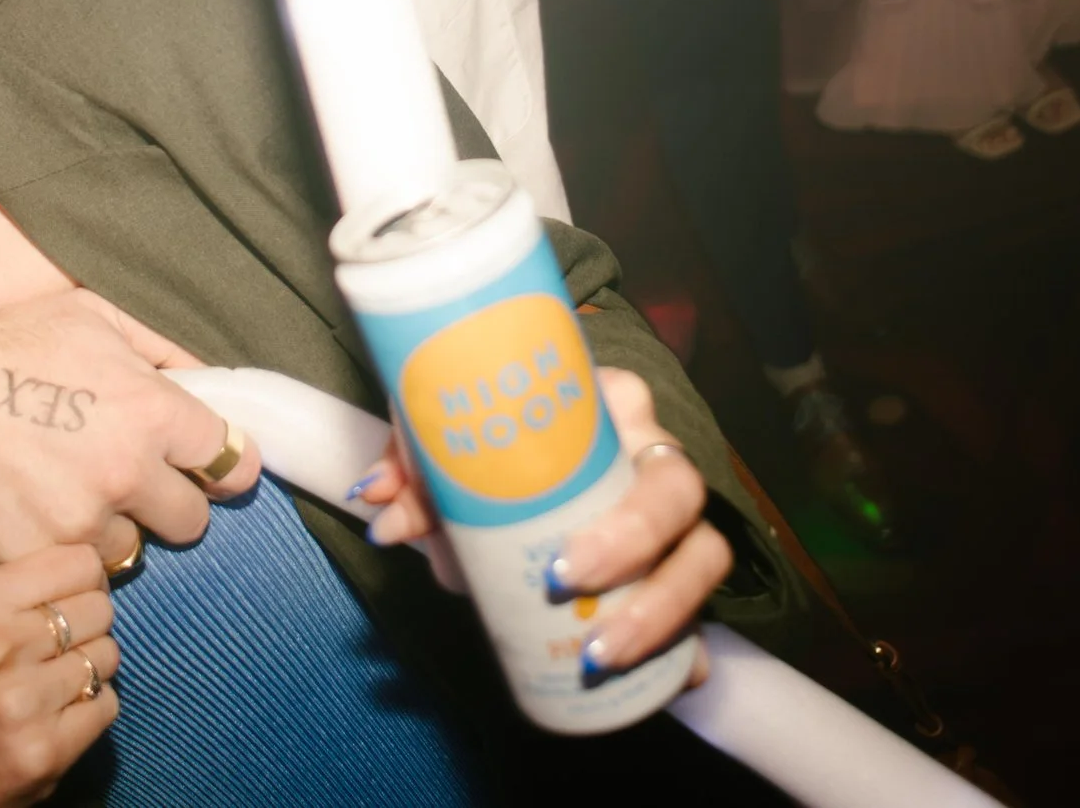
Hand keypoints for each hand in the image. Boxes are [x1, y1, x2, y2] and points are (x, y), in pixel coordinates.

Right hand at [0, 288, 263, 571]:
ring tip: (75, 497)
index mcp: (152, 413)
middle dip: (173, 506)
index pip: (231, 462)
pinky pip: (71, 570)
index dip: (223, 465)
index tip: (209, 469)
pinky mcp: (34, 555)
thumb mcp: (96, 318)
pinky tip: (38, 516)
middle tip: (140, 488)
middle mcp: (125, 472)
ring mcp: (79, 521)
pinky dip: (61, 552)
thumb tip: (209, 373)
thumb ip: (163, 346)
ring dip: (112, 531)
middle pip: (191, 521)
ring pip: (129, 551)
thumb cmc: (9, 343)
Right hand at [0, 543, 118, 806]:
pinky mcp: (46, 751)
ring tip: (56, 682)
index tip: (73, 596)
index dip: (84, 580)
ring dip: (90, 668)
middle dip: (89, 625)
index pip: (80, 563)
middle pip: (100, 609)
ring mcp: (25, 701)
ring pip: (107, 656)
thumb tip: (59, 556)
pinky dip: (91, 708)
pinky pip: (106, 705)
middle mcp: (1, 646)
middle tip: (63, 645)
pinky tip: (59, 714)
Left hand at [355, 367, 727, 684]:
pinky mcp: (680, 577)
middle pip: (678, 491)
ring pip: (704, 556)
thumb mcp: (454, 458)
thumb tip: (375, 503)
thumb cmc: (497, 460)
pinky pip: (703, 612)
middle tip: (564, 581)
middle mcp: (653, 460)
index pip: (629, 403)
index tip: (556, 524)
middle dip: (631, 542)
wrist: (520, 497)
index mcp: (606, 412)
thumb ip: (414, 468)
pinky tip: (680, 676)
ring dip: (663, 609)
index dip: (600, 443)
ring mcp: (677, 522)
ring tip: (598, 654)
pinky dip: (690, 648)